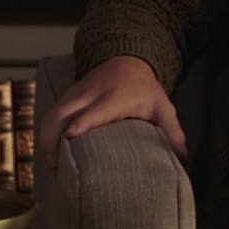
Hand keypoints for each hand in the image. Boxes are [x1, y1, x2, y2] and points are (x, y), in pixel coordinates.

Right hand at [39, 54, 186, 172]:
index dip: (83, 121)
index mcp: (115, 97)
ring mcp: (75, 94)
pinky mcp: (67, 97)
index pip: (95, 110)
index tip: (72, 135)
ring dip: (46, 139)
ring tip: (51, 166)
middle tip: (56, 168)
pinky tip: (50, 153)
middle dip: (53, 138)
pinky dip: (46, 134)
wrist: (126, 60)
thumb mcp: (163, 106)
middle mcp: (90, 94)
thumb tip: (182, 157)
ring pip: (52, 114)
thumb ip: (172, 130)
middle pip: (63, 113)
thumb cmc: (144, 89)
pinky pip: (50, 114)